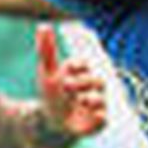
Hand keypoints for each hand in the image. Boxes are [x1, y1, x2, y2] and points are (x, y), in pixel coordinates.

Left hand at [35, 26, 107, 140]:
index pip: (85, 65)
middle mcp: (92, 88)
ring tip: (81, 100)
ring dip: (92, 99)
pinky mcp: (96, 122)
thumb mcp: (47, 72)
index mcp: (82, 74)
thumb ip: (47, 50)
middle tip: (66, 85)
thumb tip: (43, 25)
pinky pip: (103, 119)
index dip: (79, 65)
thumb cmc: (52, 93)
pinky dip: (99, 117)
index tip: (69, 67)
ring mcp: (96, 105)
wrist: (51, 121)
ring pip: (102, 100)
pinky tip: (92, 114)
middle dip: (83, 82)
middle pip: (96, 81)